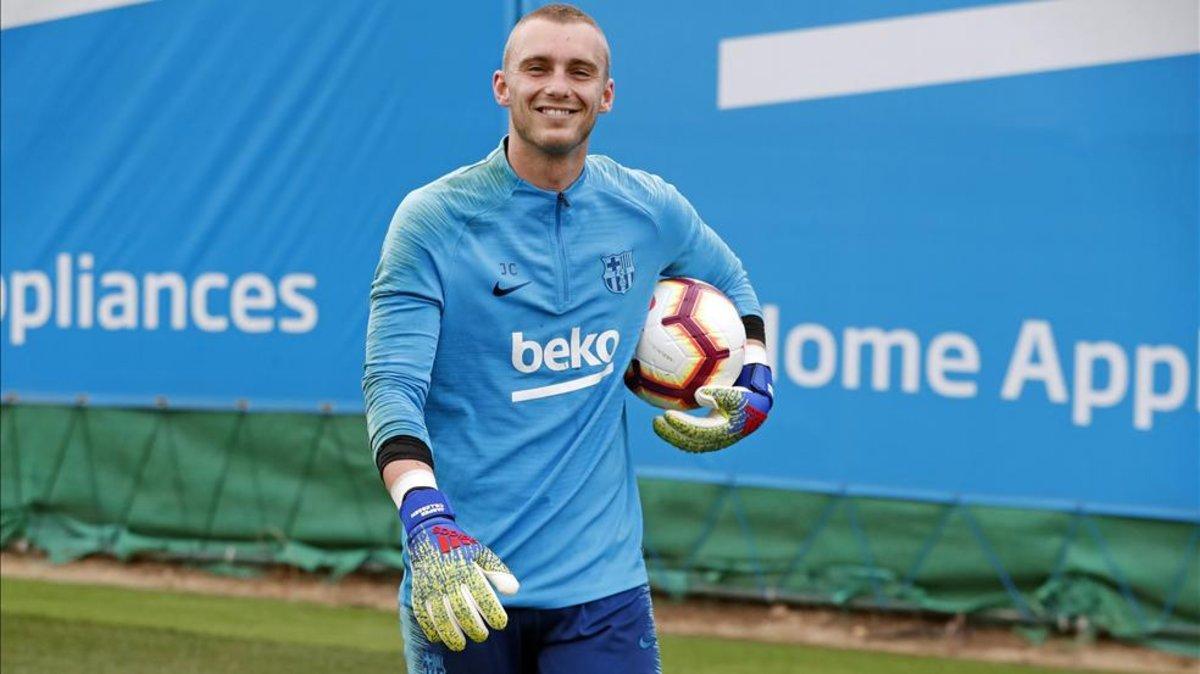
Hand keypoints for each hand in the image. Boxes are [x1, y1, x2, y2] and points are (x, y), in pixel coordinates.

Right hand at [400, 488, 518, 650]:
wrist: (428, 535)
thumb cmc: (461, 549)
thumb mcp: (482, 554)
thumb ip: (498, 573)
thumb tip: (513, 592)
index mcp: (467, 569)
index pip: (483, 596)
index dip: (493, 613)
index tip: (501, 624)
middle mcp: (449, 579)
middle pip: (463, 611)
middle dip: (475, 628)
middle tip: (482, 636)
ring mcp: (432, 587)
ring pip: (442, 618)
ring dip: (452, 635)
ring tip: (461, 644)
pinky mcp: (418, 592)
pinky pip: (423, 616)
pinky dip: (431, 630)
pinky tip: (440, 638)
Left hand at [653, 360, 772, 452]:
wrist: (757, 405)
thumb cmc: (746, 396)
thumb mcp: (736, 393)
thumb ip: (719, 393)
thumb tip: (698, 395)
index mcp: (724, 431)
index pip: (698, 431)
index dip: (681, 425)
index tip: (667, 414)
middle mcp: (718, 440)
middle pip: (690, 442)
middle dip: (671, 434)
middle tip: (655, 421)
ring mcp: (713, 440)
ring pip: (688, 442)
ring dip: (671, 434)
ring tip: (656, 422)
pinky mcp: (709, 435)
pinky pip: (690, 437)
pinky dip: (677, 432)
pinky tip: (666, 421)